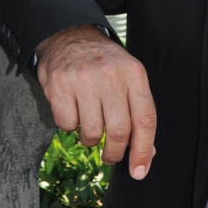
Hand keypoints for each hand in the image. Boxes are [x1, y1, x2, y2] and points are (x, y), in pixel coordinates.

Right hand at [35, 25, 156, 179]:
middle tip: (110, 156)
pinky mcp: (60, 86)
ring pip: (91, 133)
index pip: (145, 118)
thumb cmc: (104, 63)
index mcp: (134, 73)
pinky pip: (67, 126)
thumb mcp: (128, 78)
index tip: (140, 171)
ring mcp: (84, 80)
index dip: (143, 150)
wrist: (70, 36)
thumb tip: (147, 154)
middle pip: (119, 130)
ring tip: (90, 124)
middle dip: (114, 153)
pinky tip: (73, 110)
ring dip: (90, 139)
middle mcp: (111, 75)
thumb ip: (139, 112)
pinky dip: (70, 127)